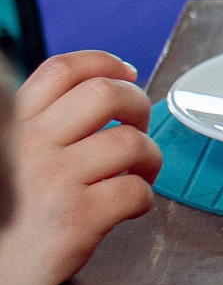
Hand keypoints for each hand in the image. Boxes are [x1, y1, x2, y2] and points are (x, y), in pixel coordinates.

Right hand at [0, 52, 161, 284]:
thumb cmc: (13, 221)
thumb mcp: (14, 160)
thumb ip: (44, 127)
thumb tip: (104, 86)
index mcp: (13, 128)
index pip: (62, 70)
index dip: (104, 64)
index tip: (127, 73)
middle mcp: (28, 147)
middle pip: (106, 94)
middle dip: (138, 105)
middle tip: (138, 128)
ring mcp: (51, 181)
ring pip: (130, 142)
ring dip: (148, 157)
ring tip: (137, 175)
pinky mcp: (74, 219)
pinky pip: (134, 190)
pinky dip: (143, 198)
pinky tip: (127, 208)